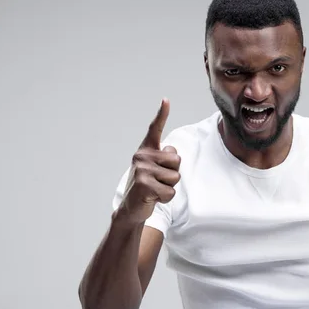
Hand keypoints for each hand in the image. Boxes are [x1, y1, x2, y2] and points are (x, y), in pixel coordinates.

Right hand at [119, 98, 181, 223]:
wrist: (131, 208)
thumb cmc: (148, 186)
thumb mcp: (156, 169)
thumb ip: (165, 159)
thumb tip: (173, 152)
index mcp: (145, 150)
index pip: (154, 129)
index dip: (161, 114)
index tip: (166, 100)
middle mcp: (141, 156)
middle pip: (177, 160)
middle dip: (173, 174)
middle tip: (159, 181)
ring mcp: (141, 170)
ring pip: (175, 177)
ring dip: (169, 187)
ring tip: (155, 189)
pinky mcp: (144, 185)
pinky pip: (170, 191)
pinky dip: (166, 198)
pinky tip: (153, 198)